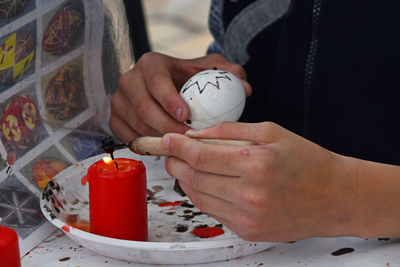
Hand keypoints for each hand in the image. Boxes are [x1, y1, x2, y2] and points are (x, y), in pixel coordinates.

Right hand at [110, 52, 251, 142]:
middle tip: (189, 140)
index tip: (187, 115)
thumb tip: (245, 88)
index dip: (169, 100)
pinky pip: (129, 137)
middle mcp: (130, 80)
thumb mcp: (209, 69)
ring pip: (137, 126)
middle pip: (144, 108)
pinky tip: (166, 148)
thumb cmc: (189, 78)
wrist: (169, 86)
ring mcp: (119, 101)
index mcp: (150, 64)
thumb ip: (228, 73)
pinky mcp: (115, 118)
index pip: (156, 81)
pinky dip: (147, 145)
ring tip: (182, 146)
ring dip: (160, 139)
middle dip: (168, 127)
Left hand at [161, 122, 359, 241]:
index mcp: (255, 164)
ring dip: (186, 179)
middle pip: (192, 177)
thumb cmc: (306, 160)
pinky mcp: (248, 231)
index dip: (176, 146)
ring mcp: (248, 217)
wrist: (334, 196)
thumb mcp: (270, 132)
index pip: (199, 155)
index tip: (166, 140)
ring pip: (198, 197)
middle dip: (175, 162)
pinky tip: (208, 182)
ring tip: (188, 165)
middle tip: (172, 152)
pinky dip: (203, 195)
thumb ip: (228, 130)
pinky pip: (212, 211)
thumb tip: (195, 135)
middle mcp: (250, 194)